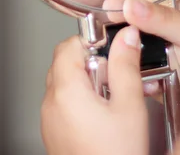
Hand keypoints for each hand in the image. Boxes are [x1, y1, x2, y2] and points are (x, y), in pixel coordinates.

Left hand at [41, 28, 147, 154]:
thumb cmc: (115, 154)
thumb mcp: (129, 104)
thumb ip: (126, 65)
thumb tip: (126, 35)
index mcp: (66, 91)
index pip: (69, 45)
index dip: (93, 41)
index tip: (113, 48)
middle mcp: (51, 103)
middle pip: (66, 62)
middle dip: (94, 61)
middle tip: (119, 75)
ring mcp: (50, 120)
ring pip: (67, 82)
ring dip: (92, 80)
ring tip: (118, 97)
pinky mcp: (55, 133)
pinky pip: (66, 103)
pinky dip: (85, 98)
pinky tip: (108, 114)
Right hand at [104, 0, 179, 118]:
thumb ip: (163, 19)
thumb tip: (131, 5)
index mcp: (166, 10)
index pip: (135, 4)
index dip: (118, 10)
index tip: (105, 15)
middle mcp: (154, 30)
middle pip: (121, 30)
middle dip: (118, 42)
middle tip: (120, 50)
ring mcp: (149, 54)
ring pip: (121, 55)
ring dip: (125, 64)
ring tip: (142, 70)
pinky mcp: (145, 77)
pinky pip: (127, 77)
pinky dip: (134, 82)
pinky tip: (152, 86)